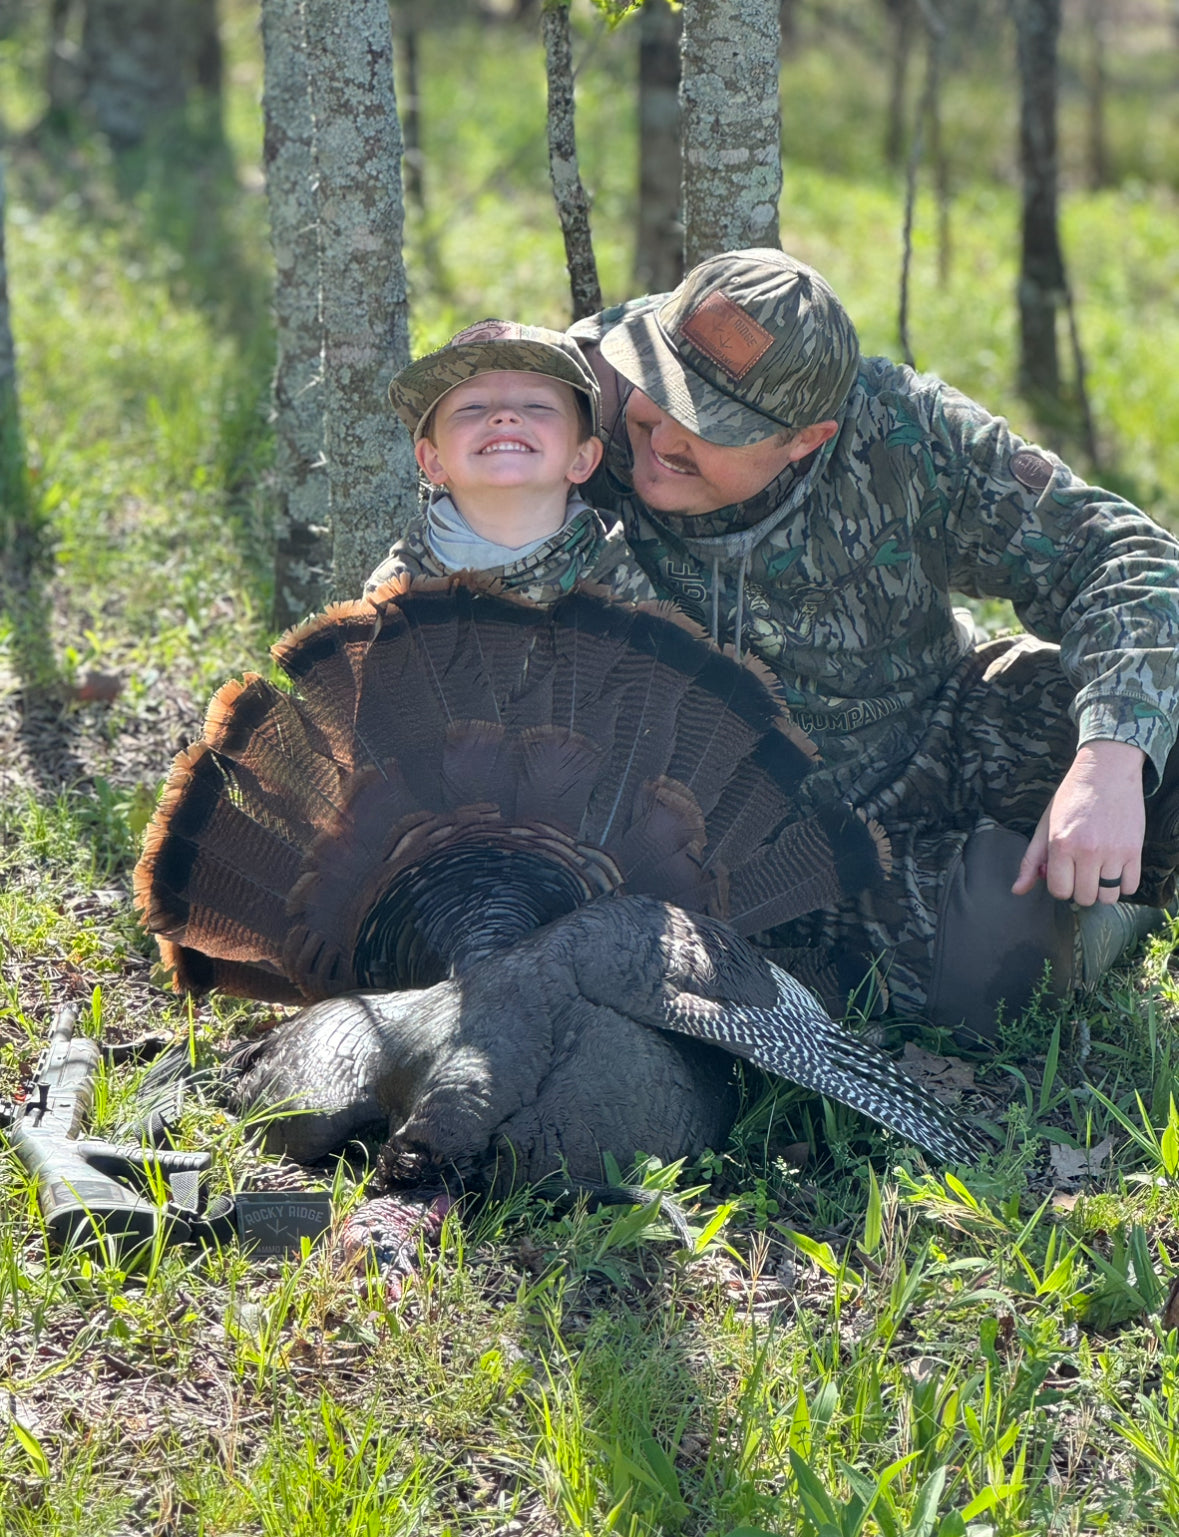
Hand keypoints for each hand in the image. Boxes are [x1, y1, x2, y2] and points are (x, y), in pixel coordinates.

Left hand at [1011, 740, 1146, 904]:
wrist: (1107, 771)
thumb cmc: (1072, 798)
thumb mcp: (1045, 826)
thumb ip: (1031, 861)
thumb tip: (1017, 891)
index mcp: (1061, 844)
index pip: (1059, 891)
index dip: (1060, 885)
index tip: (1064, 873)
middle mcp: (1087, 851)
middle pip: (1084, 897)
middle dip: (1080, 889)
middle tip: (1081, 871)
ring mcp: (1113, 852)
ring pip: (1108, 896)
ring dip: (1102, 889)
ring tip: (1099, 871)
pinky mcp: (1134, 850)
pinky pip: (1130, 886)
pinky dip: (1122, 884)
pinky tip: (1115, 869)